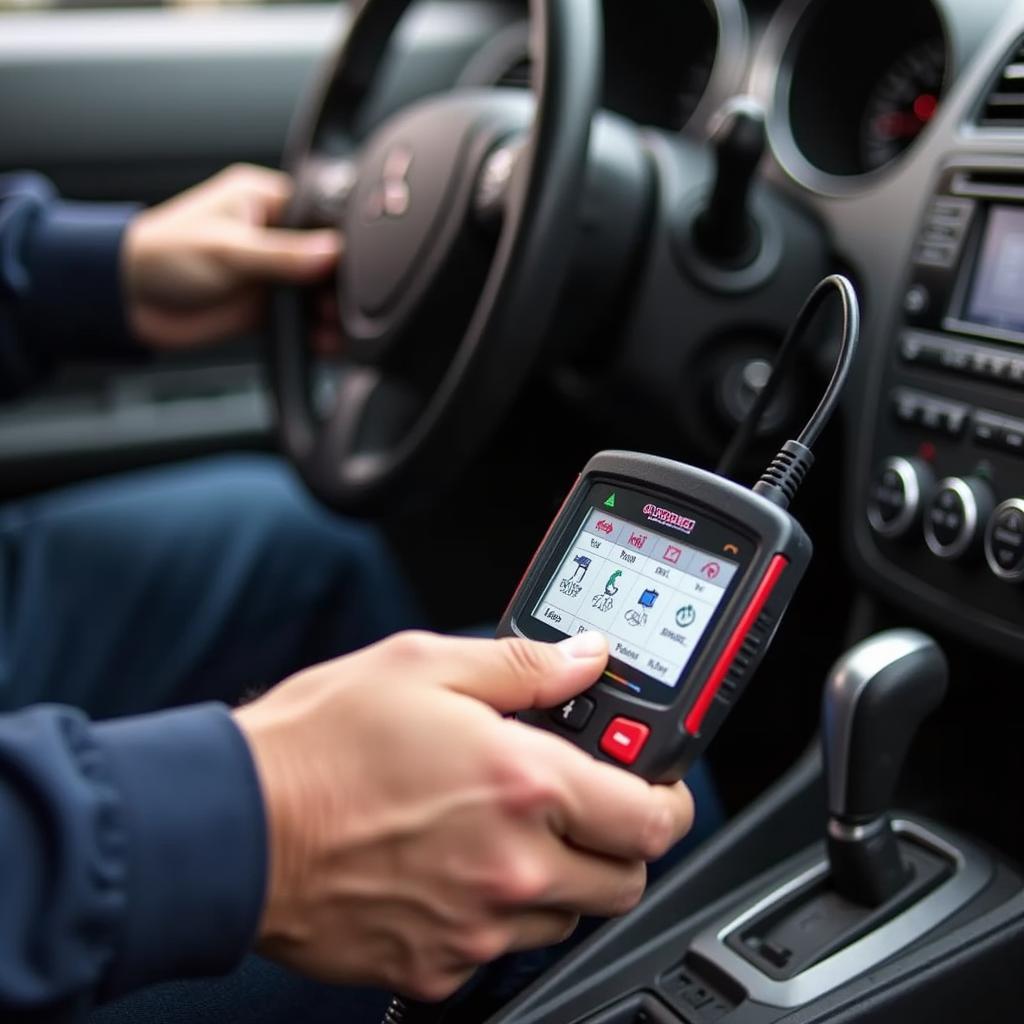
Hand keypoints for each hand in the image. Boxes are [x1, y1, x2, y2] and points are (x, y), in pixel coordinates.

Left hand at [123, 163, 339, 349]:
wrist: (127, 302)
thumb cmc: (161, 256)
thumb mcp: (227, 250)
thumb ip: (282, 254)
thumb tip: (332, 253)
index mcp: (265, 201)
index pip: (322, 216)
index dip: (343, 242)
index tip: (356, 268)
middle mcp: (274, 235)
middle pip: (328, 259)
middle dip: (340, 284)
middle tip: (342, 305)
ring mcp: (273, 274)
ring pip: (319, 292)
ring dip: (331, 312)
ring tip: (336, 328)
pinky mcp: (268, 307)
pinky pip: (304, 320)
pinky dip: (317, 334)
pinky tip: (326, 343)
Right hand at [233, 631, 693, 1001]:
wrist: (235, 825)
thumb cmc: (322, 742)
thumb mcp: (425, 666)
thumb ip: (524, 667)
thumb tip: (587, 659)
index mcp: (522, 785)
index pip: (650, 816)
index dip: (667, 799)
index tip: (656, 786)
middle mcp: (512, 866)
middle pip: (623, 879)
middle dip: (616, 841)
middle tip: (581, 805)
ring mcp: (476, 928)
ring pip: (566, 917)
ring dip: (559, 877)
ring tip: (505, 830)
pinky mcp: (435, 968)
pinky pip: (500, 952)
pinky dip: (496, 914)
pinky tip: (454, 870)